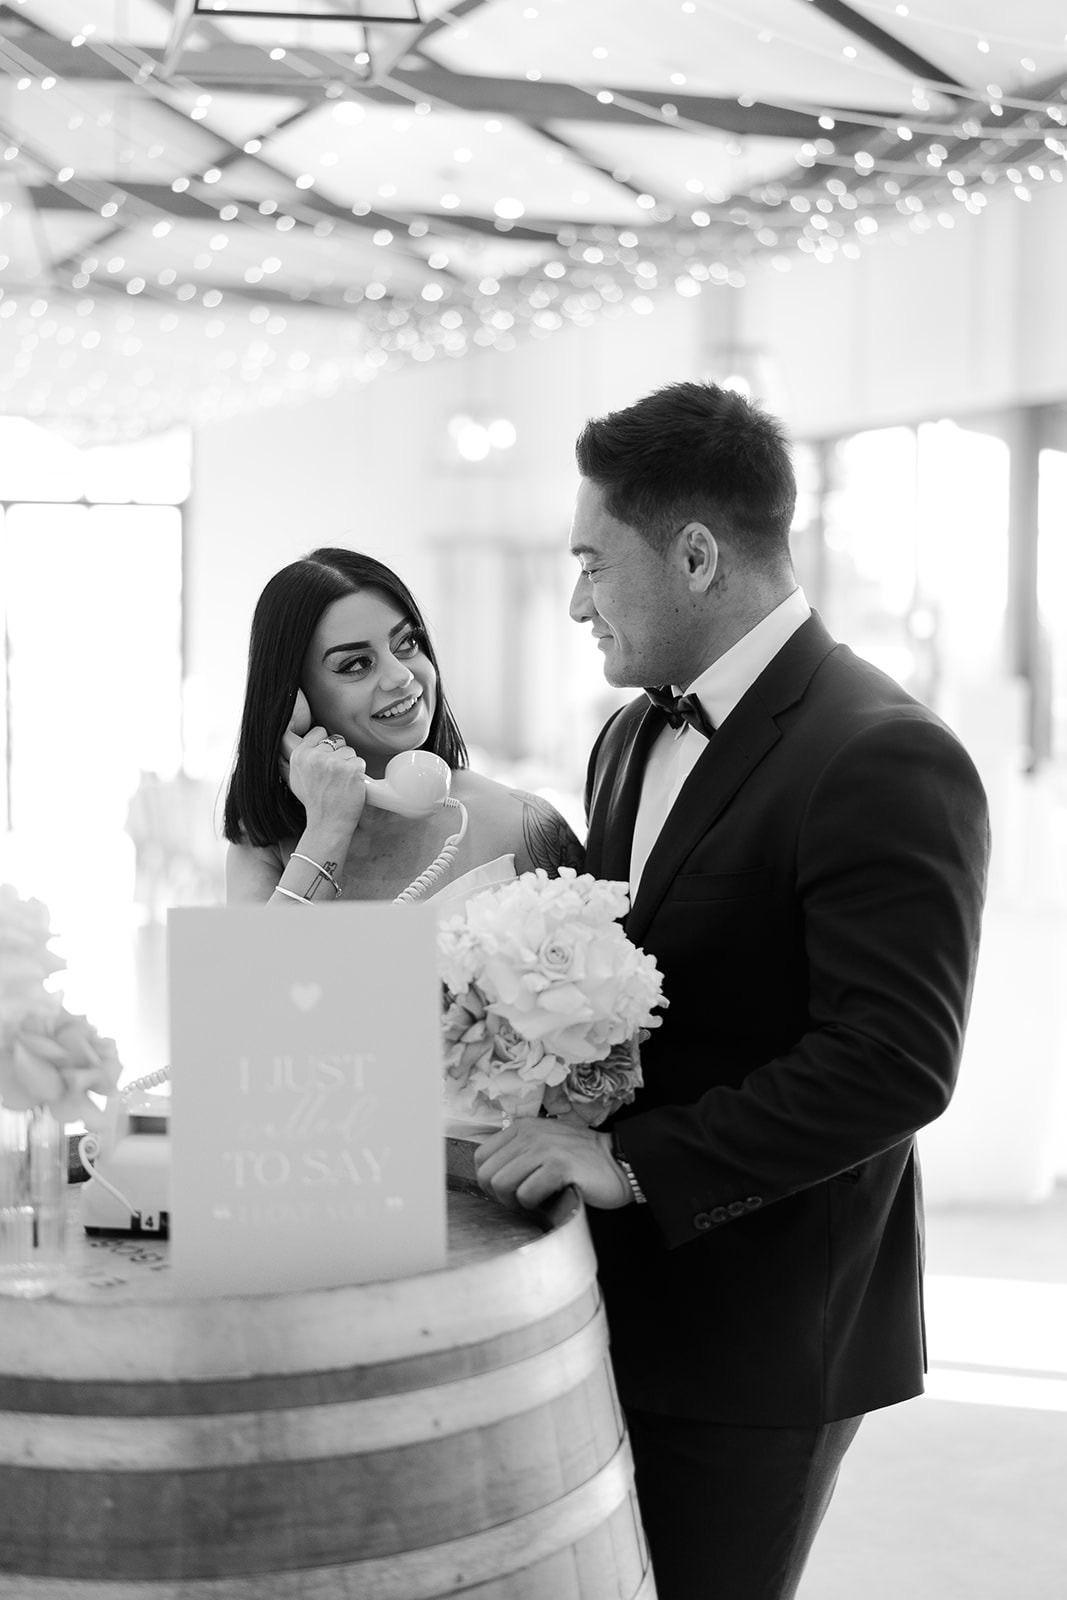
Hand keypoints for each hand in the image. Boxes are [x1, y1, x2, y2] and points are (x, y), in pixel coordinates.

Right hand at [286, 726, 367, 829]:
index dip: (325, 744)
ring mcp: (334, 763)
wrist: (328, 823)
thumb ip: (299, 757)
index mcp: (300, 755)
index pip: (319, 731)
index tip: (325, 758)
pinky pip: (360, 762)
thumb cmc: (314, 801)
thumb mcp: (295, 777)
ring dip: (349, 764)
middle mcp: (315, 757)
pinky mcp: (351, 770)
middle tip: (333, 776)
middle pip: (337, 741)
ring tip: (340, 782)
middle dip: (338, 755)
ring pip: (350, 751)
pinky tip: (350, 785)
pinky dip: (358, 773)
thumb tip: (292, 737)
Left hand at [475, 1118, 632, 1210]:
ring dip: (515, 1202)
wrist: (619, 1162)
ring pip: (502, 1184)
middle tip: (521, 1201)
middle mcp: (530, 1133)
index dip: (490, 1180)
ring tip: (534, 1202)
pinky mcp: (559, 1167)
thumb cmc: (580, 1161)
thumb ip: (518, 1152)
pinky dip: (534, 1206)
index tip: (509, 1190)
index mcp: (522, 1127)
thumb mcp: (544, 1144)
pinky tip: (549, 1201)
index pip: (481, 1157)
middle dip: (500, 1196)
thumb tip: (490, 1178)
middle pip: (487, 1174)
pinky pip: (526, 1194)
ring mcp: (544, 1148)